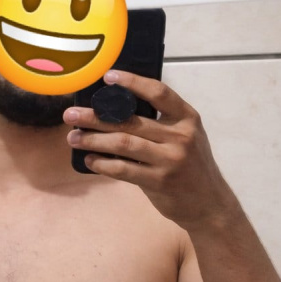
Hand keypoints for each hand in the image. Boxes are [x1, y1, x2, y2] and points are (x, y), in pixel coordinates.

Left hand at [64, 69, 236, 228]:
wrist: (209, 204)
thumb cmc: (191, 167)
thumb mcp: (187, 138)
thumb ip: (162, 124)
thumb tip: (118, 111)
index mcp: (188, 118)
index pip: (159, 92)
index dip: (132, 83)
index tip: (107, 77)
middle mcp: (180, 136)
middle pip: (131, 120)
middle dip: (96, 117)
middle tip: (71, 114)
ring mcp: (170, 160)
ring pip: (123, 143)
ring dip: (93, 140)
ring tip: (73, 137)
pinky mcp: (159, 182)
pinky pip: (124, 170)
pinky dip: (103, 164)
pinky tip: (90, 160)